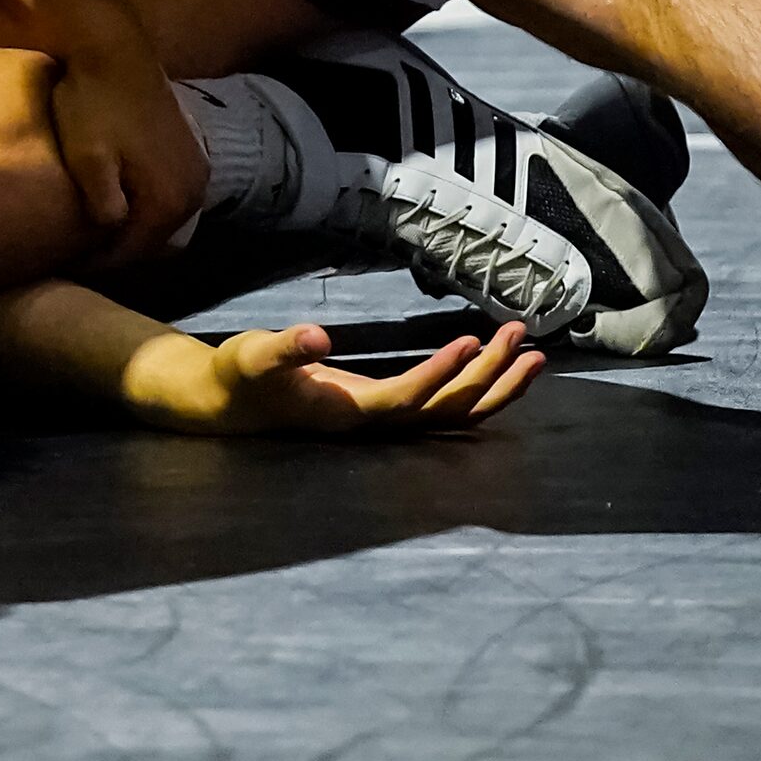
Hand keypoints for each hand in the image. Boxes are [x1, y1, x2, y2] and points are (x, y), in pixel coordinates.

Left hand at [49, 33, 202, 265]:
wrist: (115, 48)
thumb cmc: (94, 102)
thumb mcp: (89, 157)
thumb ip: (104, 205)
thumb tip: (113, 234)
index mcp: (170, 199)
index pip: (130, 254)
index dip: (94, 264)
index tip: (60, 264)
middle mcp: (194, 192)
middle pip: (150, 243)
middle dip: (114, 252)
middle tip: (74, 253)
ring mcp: (197, 172)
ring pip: (160, 222)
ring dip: (129, 232)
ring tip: (90, 233)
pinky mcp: (190, 155)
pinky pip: (166, 199)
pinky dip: (142, 209)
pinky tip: (113, 204)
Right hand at [154, 322, 541, 436]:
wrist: (231, 403)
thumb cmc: (241, 377)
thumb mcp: (252, 356)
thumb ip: (284, 348)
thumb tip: (316, 336)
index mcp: (347, 413)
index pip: (406, 398)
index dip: (439, 375)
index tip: (469, 342)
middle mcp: (375, 424)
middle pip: (445, 410)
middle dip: (487, 376)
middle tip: (520, 336)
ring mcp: (385, 420)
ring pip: (454, 413)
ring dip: (495, 385)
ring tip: (529, 352)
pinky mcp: (387, 408)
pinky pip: (446, 406)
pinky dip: (478, 387)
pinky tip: (497, 365)